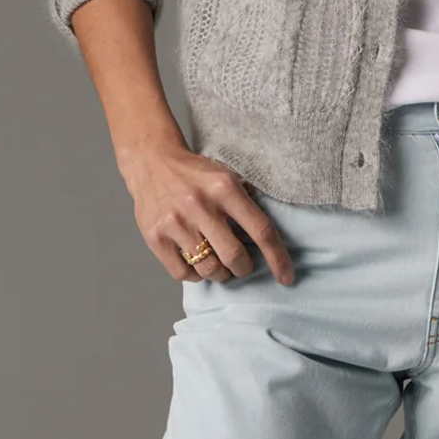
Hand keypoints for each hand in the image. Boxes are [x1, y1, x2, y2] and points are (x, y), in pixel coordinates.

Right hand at [120, 141, 294, 286]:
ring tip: (220, 267)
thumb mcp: (226, 175)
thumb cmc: (195, 173)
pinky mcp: (155, 236)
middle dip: (243, 268)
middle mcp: (200, 205)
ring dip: (220, 274)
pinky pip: (183, 273)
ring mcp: (175, 222)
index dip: (277, 258)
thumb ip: (247, 201)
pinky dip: (195, 276)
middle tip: (242, 266)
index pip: (260, 230)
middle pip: (234, 256)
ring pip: (209, 268)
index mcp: (224, 188)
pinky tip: (197, 263)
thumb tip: (271, 235)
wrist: (151, 162)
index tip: (286, 277)